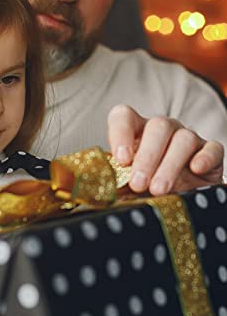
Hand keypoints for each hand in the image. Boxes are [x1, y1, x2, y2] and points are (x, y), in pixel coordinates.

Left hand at [108, 105, 223, 194]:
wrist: (178, 199)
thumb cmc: (146, 187)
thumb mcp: (127, 184)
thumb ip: (116, 181)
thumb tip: (103, 186)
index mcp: (135, 132)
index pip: (124, 117)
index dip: (120, 133)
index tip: (121, 159)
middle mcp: (162, 130)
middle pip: (157, 127)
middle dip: (146, 157)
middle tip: (138, 183)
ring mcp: (188, 138)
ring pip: (183, 138)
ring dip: (169, 165)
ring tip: (158, 190)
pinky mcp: (210, 152)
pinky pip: (212, 148)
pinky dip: (204, 158)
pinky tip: (195, 170)